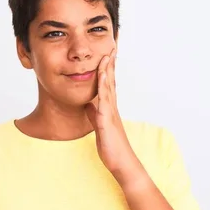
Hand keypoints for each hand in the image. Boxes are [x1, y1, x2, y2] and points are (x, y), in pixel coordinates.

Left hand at [85, 49, 137, 182]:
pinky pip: (104, 101)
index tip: (106, 54)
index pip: (108, 85)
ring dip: (107, 70)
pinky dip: (103, 87)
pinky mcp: (107, 121)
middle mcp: (112, 108)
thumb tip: (88, 105)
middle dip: (110, 64)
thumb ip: (94, 115)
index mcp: (109, 109)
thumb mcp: (99, 127)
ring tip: (107, 54)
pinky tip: (101, 76)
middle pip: (111, 81)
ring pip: (109, 88)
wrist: (121, 163)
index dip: (107, 69)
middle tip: (111, 45)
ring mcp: (111, 113)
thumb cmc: (112, 147)